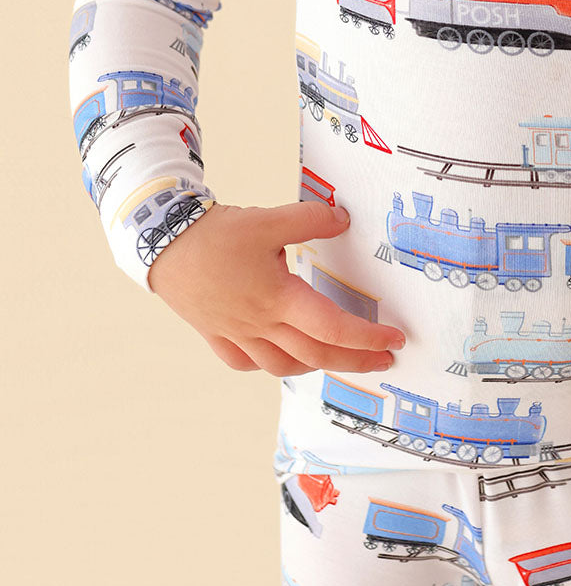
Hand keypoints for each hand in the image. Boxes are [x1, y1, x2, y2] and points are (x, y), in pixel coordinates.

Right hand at [148, 199, 405, 376]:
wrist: (160, 243)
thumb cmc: (216, 233)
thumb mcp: (270, 219)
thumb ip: (311, 220)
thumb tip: (344, 219)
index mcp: (278, 298)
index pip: (333, 328)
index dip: (367, 338)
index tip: (394, 341)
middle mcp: (260, 324)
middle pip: (315, 355)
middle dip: (354, 361)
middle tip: (383, 362)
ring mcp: (236, 333)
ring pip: (281, 366)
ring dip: (315, 366)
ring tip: (337, 358)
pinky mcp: (215, 332)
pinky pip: (245, 362)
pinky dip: (269, 365)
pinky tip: (280, 358)